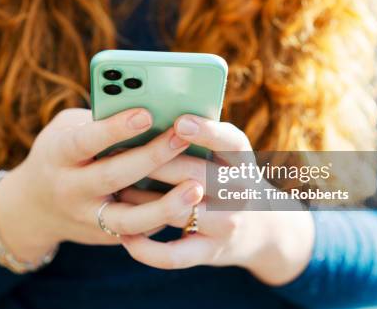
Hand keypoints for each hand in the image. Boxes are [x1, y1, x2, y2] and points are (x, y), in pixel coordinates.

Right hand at [0, 108, 204, 264]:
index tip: (146, 114)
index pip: (85, 141)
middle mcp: (70, 190)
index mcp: (58, 155)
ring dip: (165, 206)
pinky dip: (165, 218)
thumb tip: (151, 108)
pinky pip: (139, 232)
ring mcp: (88, 218)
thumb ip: (99, 121)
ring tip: (196, 187)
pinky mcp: (106, 237)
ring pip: (128, 220)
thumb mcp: (66, 129)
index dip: (114, 129)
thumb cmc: (60, 153)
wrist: (35, 208)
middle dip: (150, 157)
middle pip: (112, 176)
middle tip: (181, 137)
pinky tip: (190, 204)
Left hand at [118, 114, 314, 285]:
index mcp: (242, 160)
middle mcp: (239, 192)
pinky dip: (146, 248)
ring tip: (115, 190)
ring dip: (141, 201)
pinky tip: (125, 236)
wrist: (261, 229)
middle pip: (193, 174)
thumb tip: (147, 120)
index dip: (206, 132)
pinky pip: (173, 255)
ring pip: (177, 211)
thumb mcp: (227, 156)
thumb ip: (200, 139)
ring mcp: (226, 225)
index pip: (231, 143)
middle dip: (153, 163)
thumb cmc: (227, 178)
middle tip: (116, 151)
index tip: (179, 122)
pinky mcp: (211, 252)